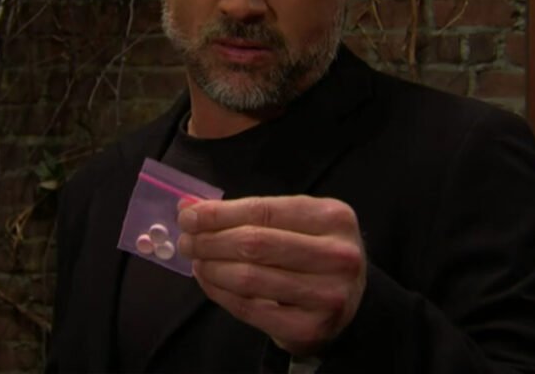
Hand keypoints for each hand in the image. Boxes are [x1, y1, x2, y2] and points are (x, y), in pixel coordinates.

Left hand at [177, 195, 365, 356]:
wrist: (348, 302)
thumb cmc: (313, 253)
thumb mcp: (296, 224)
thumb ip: (250, 214)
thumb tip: (191, 207)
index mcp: (334, 217)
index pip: (263, 210)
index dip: (219, 213)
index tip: (188, 215)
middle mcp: (338, 255)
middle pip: (255, 243)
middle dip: (210, 240)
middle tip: (187, 241)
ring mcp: (327, 294)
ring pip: (249, 277)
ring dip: (211, 268)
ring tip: (197, 261)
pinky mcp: (310, 327)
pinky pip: (250, 309)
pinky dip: (220, 293)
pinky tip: (209, 282)